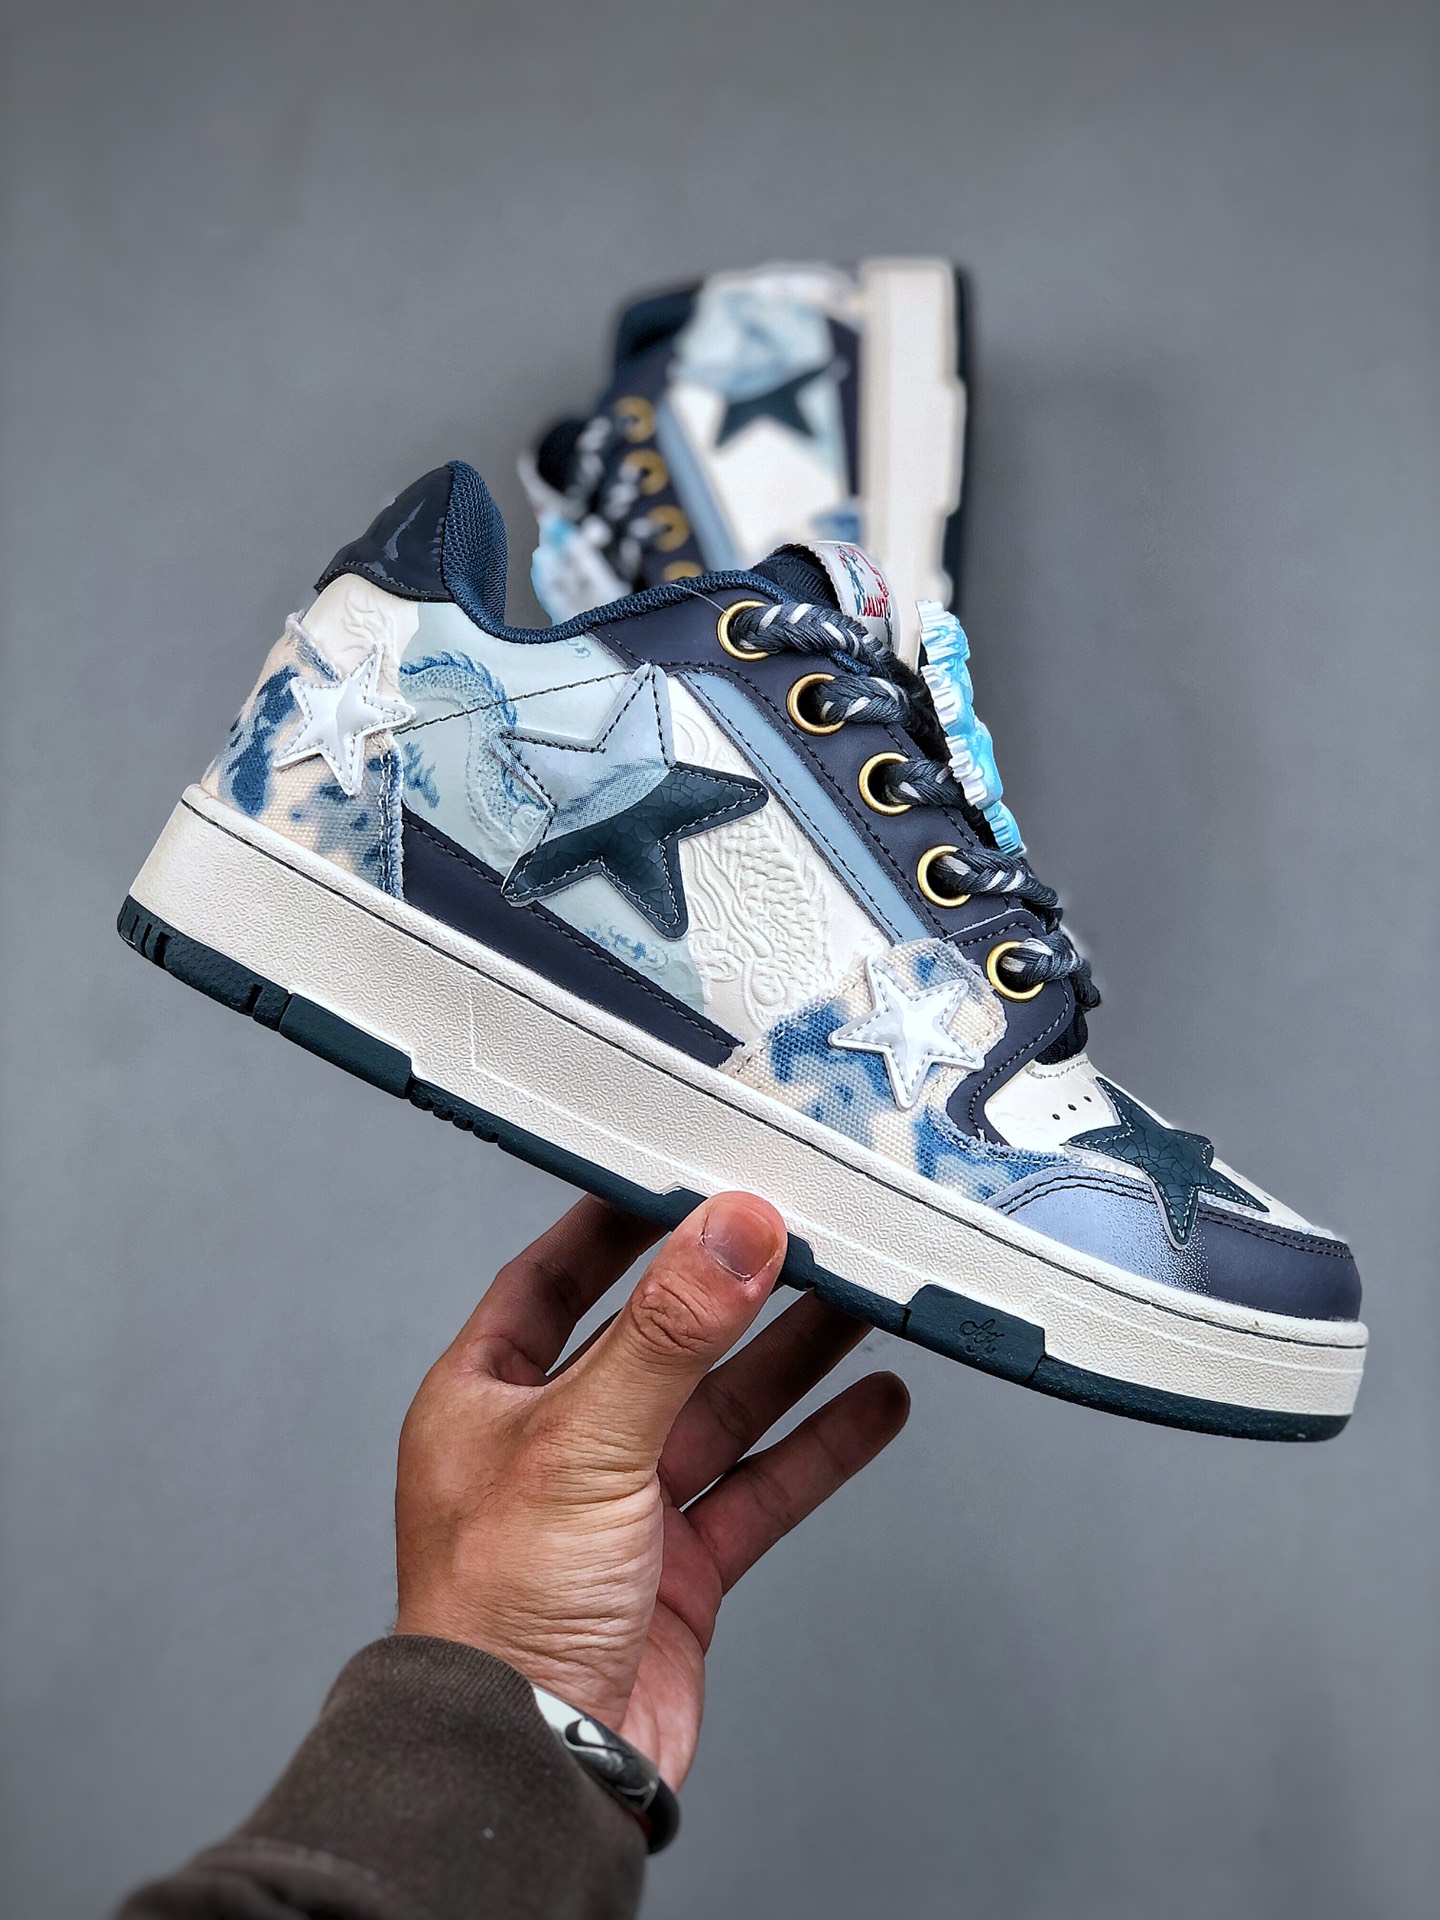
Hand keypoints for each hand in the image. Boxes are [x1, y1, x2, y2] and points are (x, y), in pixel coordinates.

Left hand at [394, 1191, 907, 1786]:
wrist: (533, 1769)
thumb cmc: (496, 1619)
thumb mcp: (582, 1442)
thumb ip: (667, 1332)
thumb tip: (730, 1232)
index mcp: (488, 1398)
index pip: (553, 1277)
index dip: (617, 1223)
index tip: (683, 1172)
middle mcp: (553, 1446)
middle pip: (658, 1340)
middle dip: (731, 1288)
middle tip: (800, 1232)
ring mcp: (622, 1509)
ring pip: (721, 1410)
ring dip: (790, 1357)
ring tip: (859, 1298)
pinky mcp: (681, 1569)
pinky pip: (760, 1488)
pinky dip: (819, 1447)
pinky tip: (870, 1406)